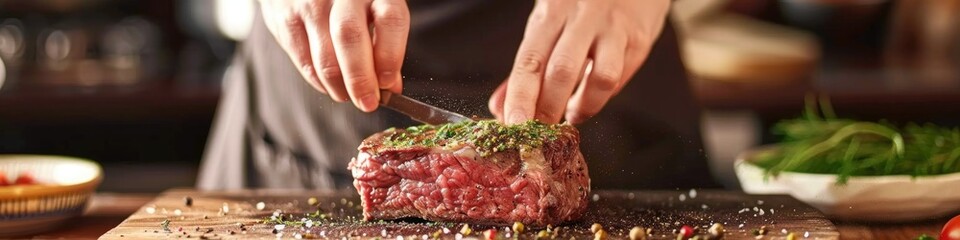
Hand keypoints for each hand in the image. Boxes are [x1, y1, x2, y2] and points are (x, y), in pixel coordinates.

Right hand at [259, 0, 408, 111]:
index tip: (389, 84)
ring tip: (348, 96)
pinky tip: (330, 86)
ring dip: (339, 86)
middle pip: (351, 39)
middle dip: (360, 80)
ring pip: (326, 57)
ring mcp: (310, 3)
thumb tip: (392, 86)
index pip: (390, 20)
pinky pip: (304, 60)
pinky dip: (319, 81)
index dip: (391, 56)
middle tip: (368, 103)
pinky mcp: (285, 17)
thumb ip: (383, 42)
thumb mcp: (372, 7)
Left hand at [489, 0, 670, 123]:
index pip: (530, 60)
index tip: (514, 125)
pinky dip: (603, 97)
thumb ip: (527, 66)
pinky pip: (620, 77)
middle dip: (549, 109)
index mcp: (551, 13)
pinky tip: (593, 97)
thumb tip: (500, 107)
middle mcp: (581, 17)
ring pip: (599, 78)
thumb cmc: (582, 4)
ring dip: (583, 107)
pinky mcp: (638, 39)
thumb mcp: (549, 23)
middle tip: (542, 131)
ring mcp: (613, 28)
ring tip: (572, 115)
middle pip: (561, 72)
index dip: (520, 97)